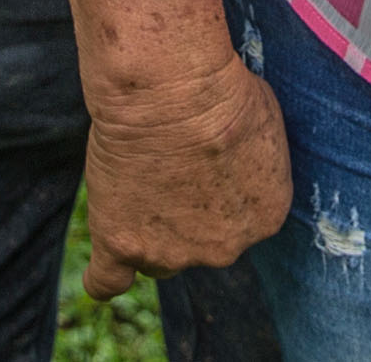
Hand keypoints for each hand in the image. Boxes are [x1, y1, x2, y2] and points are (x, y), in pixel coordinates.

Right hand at [80, 54, 293, 298]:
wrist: (171, 92)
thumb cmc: (221, 90)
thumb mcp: (266, 120)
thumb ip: (253, 161)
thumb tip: (238, 160)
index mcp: (265, 216)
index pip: (242, 218)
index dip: (222, 187)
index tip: (206, 157)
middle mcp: (224, 247)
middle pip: (201, 245)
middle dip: (189, 214)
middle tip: (171, 166)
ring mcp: (173, 253)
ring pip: (158, 258)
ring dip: (150, 231)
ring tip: (137, 181)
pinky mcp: (123, 246)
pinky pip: (107, 281)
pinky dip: (105, 276)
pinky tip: (106, 258)